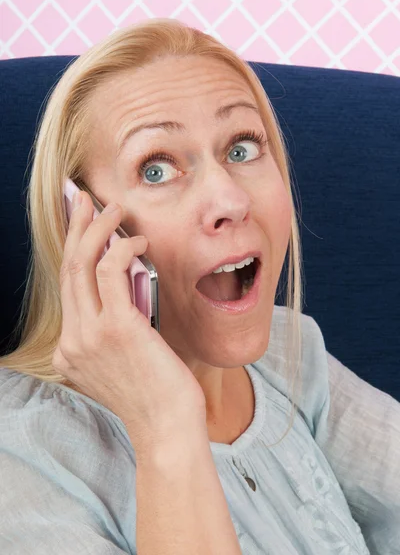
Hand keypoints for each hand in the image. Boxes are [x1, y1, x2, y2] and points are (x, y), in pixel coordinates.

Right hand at [52, 190, 206, 449]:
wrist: (169, 429)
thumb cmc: (157, 395)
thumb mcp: (124, 361)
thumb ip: (116, 327)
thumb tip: (127, 283)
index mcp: (70, 350)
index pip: (68, 288)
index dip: (73, 251)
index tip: (81, 226)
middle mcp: (72, 341)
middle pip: (67, 269)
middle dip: (75, 227)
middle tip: (86, 199)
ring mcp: (89, 335)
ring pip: (82, 263)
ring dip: (98, 228)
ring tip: (116, 209)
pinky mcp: (116, 328)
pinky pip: (111, 270)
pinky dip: (124, 248)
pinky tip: (139, 241)